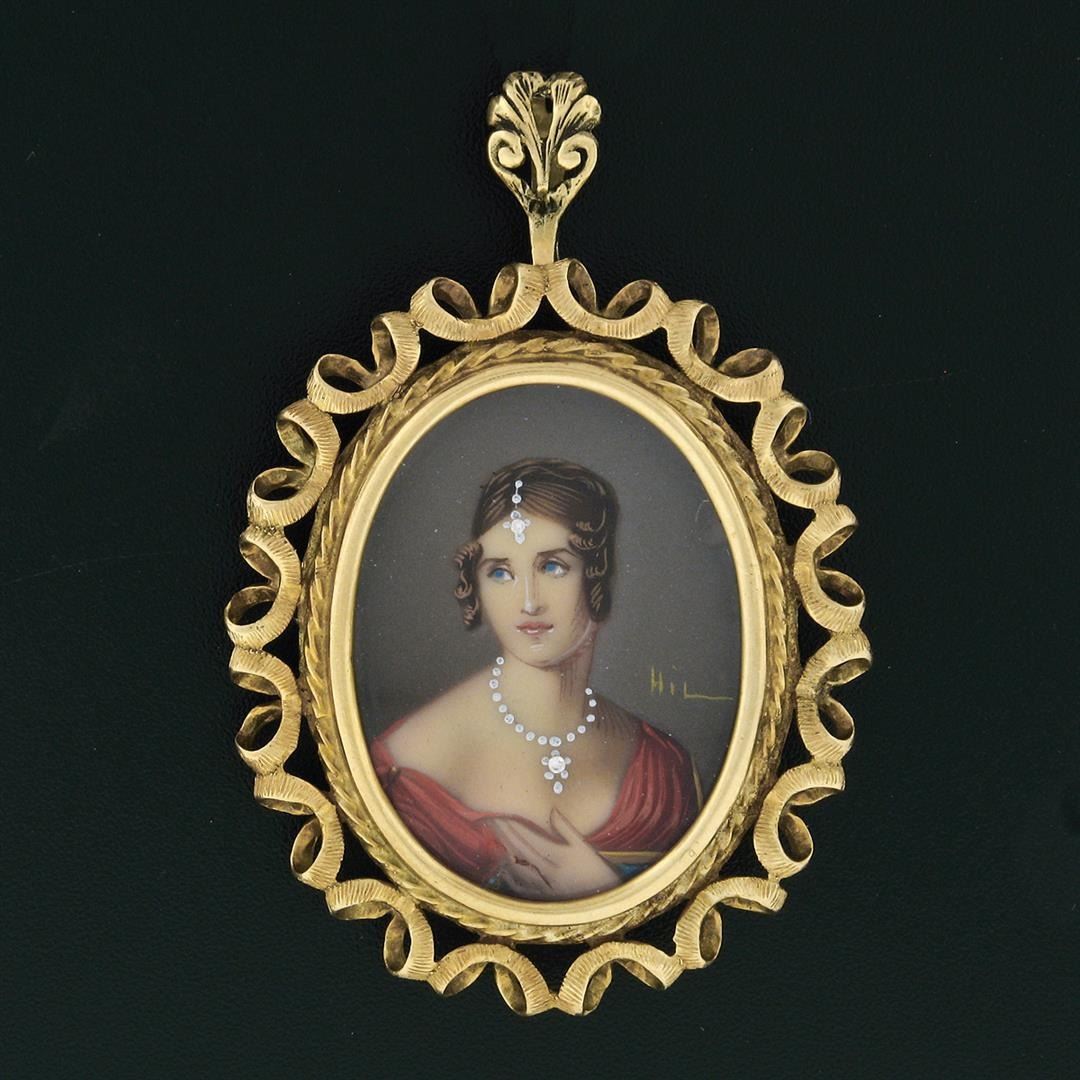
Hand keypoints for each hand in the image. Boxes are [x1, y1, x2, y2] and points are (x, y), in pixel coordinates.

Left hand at [491, 809, 620, 899]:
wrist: (607, 899)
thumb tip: (551, 810)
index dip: (512, 824)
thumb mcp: (585, 846)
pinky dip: (511, 875)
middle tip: (489, 819)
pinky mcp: (543, 898)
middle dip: (503, 833)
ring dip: (504, 851)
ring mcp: (543, 886)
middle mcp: (548, 871)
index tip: (500, 812)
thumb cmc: (598, 870)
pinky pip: (521, 886)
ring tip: (494, 836)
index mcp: (558, 856)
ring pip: (516, 867)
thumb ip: (567, 829)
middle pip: (519, 849)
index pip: (528, 837)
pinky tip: (505, 865)